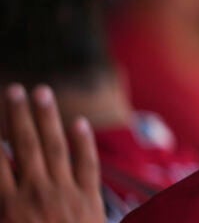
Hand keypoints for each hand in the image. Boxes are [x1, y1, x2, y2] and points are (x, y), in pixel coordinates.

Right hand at [0, 84, 104, 222]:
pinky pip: (87, 164)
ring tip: (42, 92)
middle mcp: (37, 193)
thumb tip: (3, 186)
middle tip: (15, 89)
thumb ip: (4, 208)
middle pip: (25, 145)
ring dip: (48, 118)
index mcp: (10, 207)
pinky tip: (79, 122)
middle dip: (19, 115)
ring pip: (55, 147)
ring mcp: (66, 192)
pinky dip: (83, 142)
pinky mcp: (90, 197)